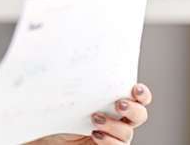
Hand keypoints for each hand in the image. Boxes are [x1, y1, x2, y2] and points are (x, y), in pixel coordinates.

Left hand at [25, 83, 151, 144]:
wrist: (47, 136)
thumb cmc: (56, 111)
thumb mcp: (63, 93)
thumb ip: (72, 80)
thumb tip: (65, 54)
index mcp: (112, 100)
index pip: (138, 97)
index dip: (142, 93)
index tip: (135, 89)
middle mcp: (118, 118)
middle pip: (139, 115)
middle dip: (133, 109)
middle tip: (119, 104)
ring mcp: (113, 135)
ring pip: (127, 132)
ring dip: (114, 126)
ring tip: (95, 119)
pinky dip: (110, 142)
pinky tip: (96, 135)